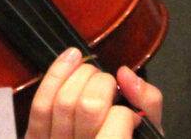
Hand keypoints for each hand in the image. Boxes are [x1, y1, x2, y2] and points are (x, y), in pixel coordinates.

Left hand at [25, 48, 163, 138]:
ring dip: (80, 75)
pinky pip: (40, 105)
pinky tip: (71, 58)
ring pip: (63, 102)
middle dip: (103, 85)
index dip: (125, 112)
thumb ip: (148, 103)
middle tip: (110, 89)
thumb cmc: (130, 136)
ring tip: (92, 73)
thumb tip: (125, 73)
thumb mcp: (150, 131)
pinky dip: (55, 75)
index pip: (118, 121)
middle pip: (88, 106)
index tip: (129, 115)